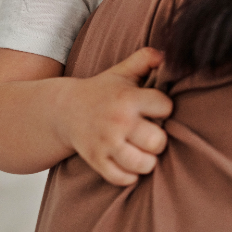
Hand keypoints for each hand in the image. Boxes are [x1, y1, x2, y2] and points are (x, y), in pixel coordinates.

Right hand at [59, 48, 172, 185]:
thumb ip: (145, 58)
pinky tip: (130, 164)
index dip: (165, 108)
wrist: (64, 110)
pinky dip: (130, 175)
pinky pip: (122, 178)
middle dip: (159, 139)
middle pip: (157, 141)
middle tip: (151, 134)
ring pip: (143, 163)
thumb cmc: (102, 91)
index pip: (166, 107)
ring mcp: (106, 144)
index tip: (157, 109)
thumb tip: (167, 53)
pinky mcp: (96, 161)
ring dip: (148, 160)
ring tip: (144, 151)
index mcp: (128, 98)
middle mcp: (118, 122)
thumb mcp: (122, 71)